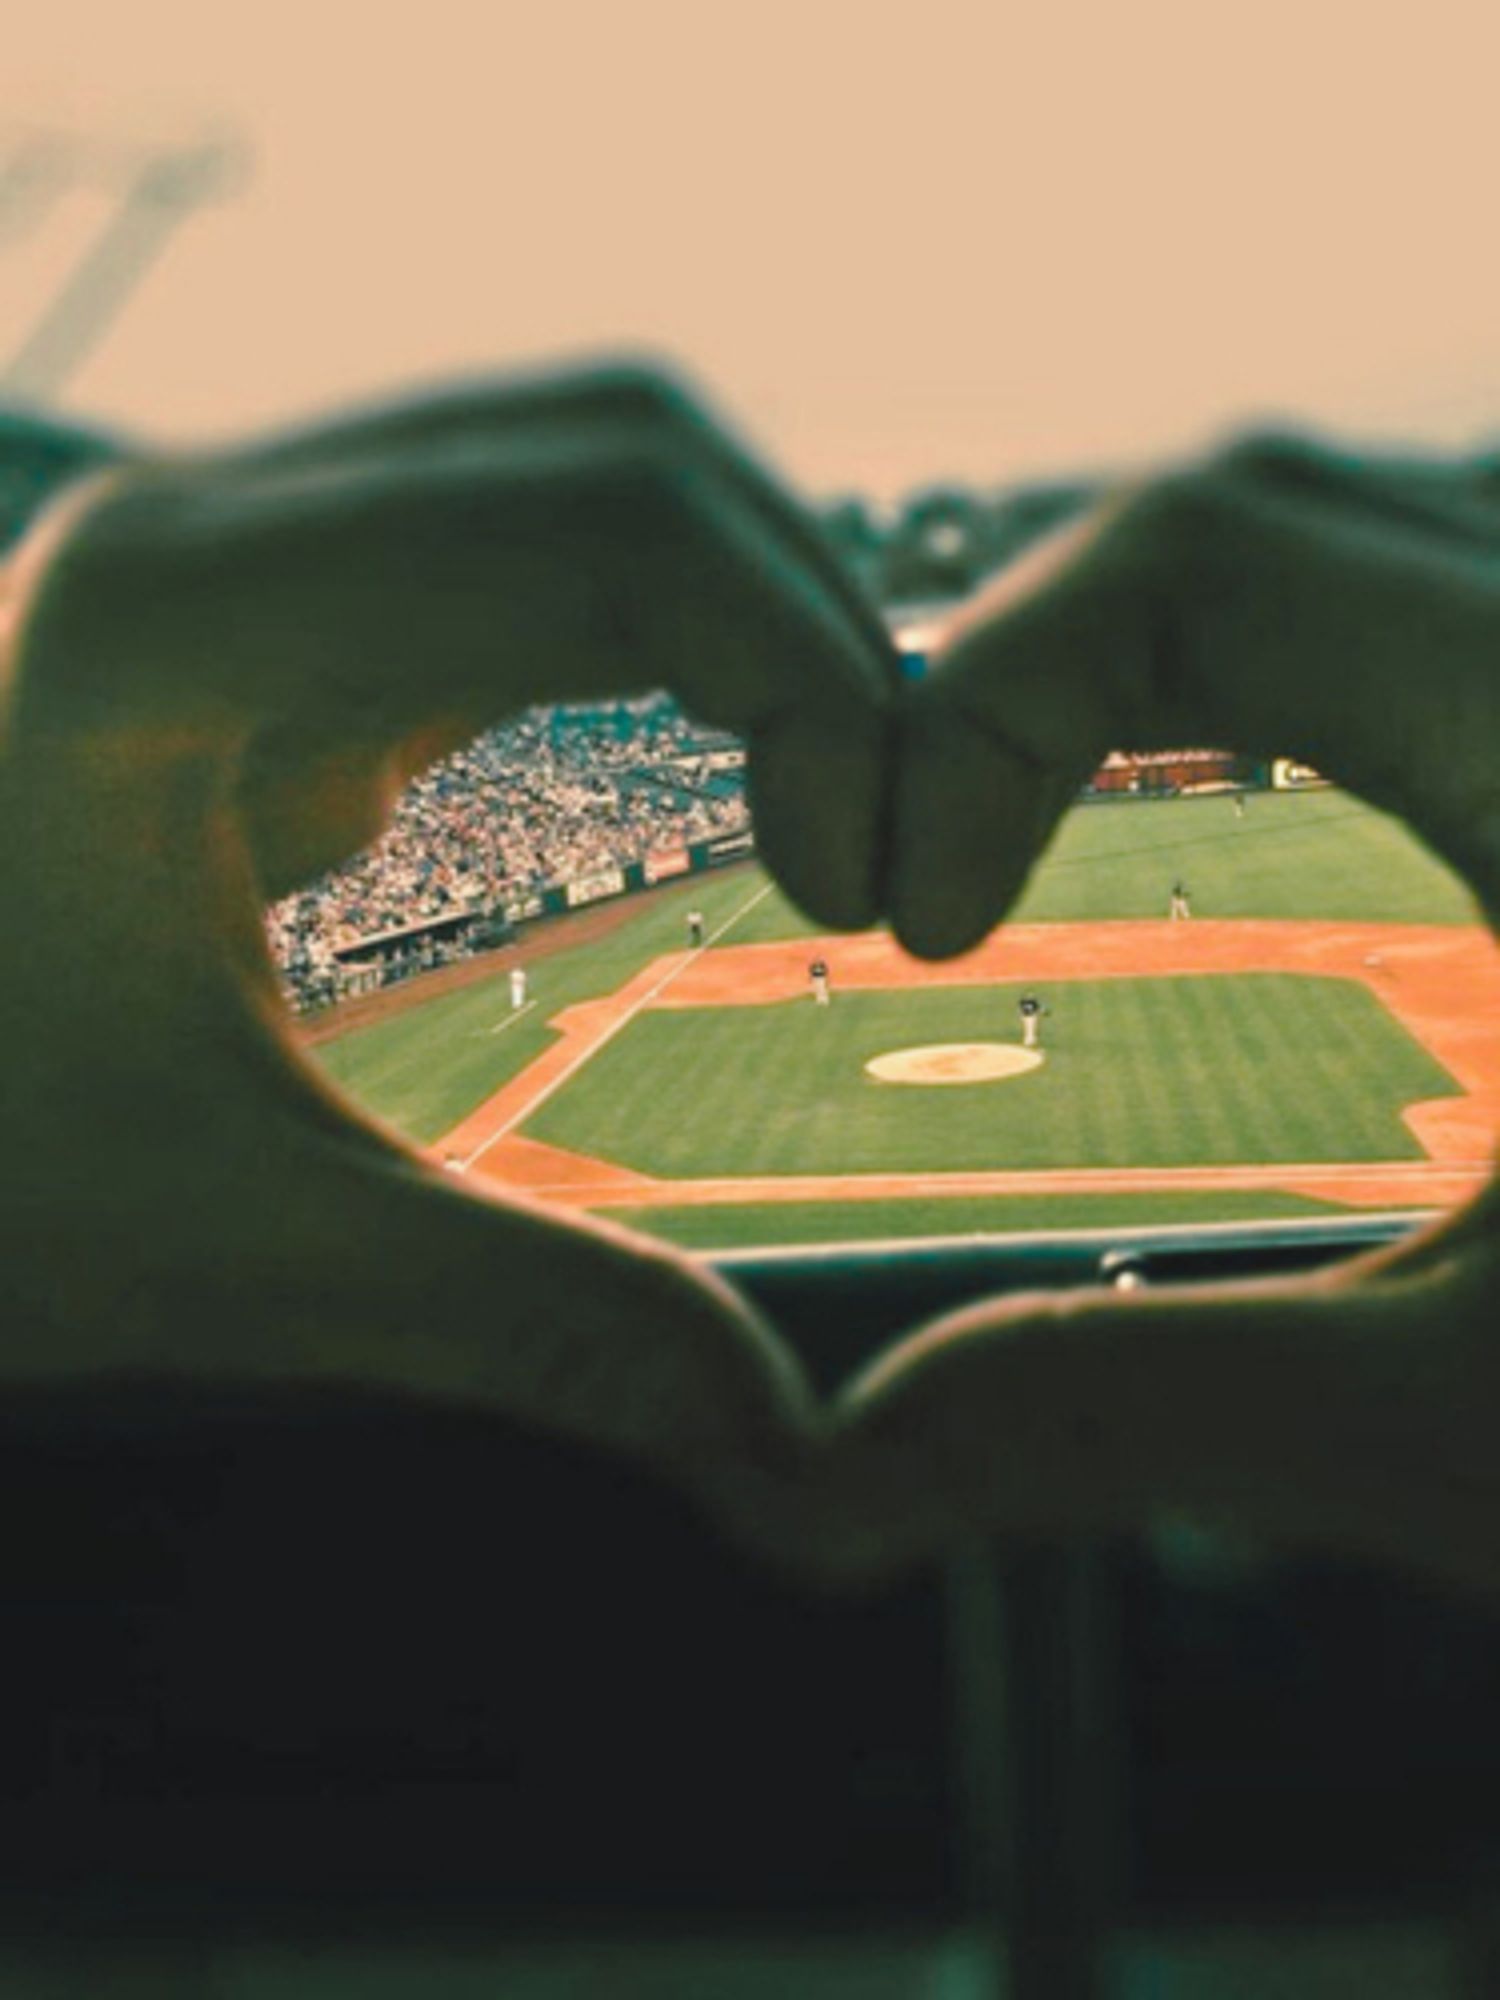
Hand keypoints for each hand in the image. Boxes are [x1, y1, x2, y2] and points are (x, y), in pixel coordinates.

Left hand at [0, 363, 895, 1538]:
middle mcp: (213, 532)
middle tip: (869, 825)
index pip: (606, 516)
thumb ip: (522, 1321)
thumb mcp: (226, 1252)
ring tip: (816, 796)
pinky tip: (691, 774)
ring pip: (578, 477)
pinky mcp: (269, 628)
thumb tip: (776, 1432)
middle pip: (618, 444)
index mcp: (186, 626)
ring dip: (737, 616)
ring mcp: (239, 562)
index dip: (805, 666)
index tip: (861, 874)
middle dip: (802, 615)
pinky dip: (651, 646)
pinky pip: (517, 562)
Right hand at [821, 437, 1499, 1595]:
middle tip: (951, 856)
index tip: (918, 912)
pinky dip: (1293, 655)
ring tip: (1051, 805)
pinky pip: (1451, 598)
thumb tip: (827, 1477)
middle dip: (1049, 656)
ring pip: (1369, 520)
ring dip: (1172, 634)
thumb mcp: (1474, 1442)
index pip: (1214, 547)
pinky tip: (1256, 780)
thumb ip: (1120, 1419)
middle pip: (1269, 498)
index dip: (990, 691)